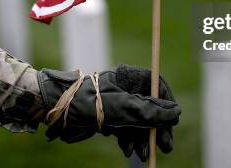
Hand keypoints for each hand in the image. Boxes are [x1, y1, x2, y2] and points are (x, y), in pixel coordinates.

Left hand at [38, 65, 179, 161]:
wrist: (55, 112)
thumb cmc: (87, 102)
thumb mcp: (122, 108)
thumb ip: (150, 112)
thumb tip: (176, 112)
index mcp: (130, 77)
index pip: (157, 86)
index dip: (167, 105)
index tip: (172, 123)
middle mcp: (126, 88)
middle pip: (150, 108)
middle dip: (156, 129)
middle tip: (164, 147)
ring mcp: (117, 103)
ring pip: (138, 122)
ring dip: (142, 139)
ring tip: (142, 154)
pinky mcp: (109, 117)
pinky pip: (126, 129)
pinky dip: (129, 140)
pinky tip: (127, 150)